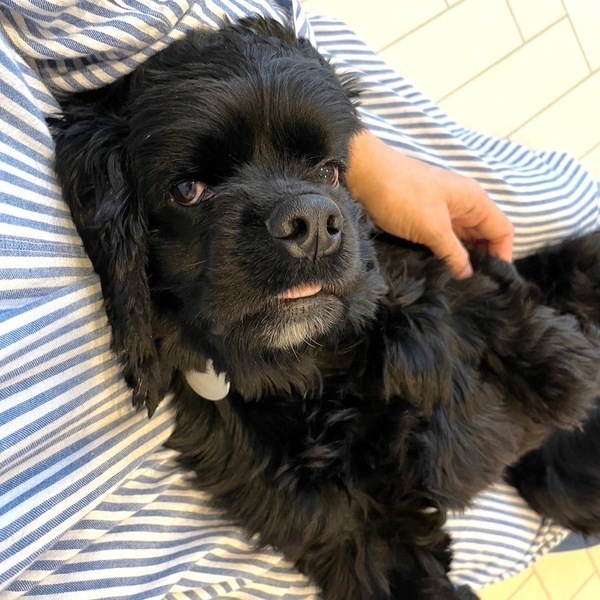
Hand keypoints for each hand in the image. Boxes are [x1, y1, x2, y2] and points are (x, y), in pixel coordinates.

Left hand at [346, 130, 513, 277]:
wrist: (363, 174)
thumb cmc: (401, 195)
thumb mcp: (432, 228)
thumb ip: (454, 253)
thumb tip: (469, 276)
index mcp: (474, 200)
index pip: (503, 231)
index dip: (502, 256)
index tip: (492, 281)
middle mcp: (462, 205)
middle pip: (483, 238)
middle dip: (481, 262)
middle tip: (473, 289)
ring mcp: (441, 213)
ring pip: (461, 241)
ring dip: (460, 261)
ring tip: (456, 286)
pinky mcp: (422, 220)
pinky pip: (441, 241)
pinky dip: (443, 255)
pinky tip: (438, 272)